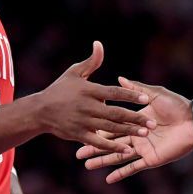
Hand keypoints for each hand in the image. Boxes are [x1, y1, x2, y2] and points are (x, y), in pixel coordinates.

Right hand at [35, 41, 154, 153]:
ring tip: (146, 133)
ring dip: (129, 131)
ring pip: (110, 128)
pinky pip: (98, 142)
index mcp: (89, 90)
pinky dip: (113, 147)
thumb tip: (99, 43)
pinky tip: (127, 150)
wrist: (40, 111)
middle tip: (153, 122)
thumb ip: (91, 61)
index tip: (146, 99)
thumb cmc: (59, 89)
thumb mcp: (74, 72)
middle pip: (116, 113)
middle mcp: (87, 107)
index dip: (130, 95)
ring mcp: (83, 122)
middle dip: (136, 118)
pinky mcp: (78, 135)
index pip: (114, 92)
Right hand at [75, 77, 192, 182]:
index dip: (98, 128)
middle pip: (111, 142)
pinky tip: (108, 179)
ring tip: (86, 165)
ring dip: (102, 160)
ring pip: (118, 155)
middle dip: (94, 146)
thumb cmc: (177, 105)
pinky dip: (121, 173)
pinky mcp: (150, 158)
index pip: (112, 125)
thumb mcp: (154, 94)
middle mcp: (137, 136)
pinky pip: (133, 167)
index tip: (83, 129)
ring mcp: (143, 148)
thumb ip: (136, 89)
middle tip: (78, 152)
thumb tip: (119, 78)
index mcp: (136, 121)